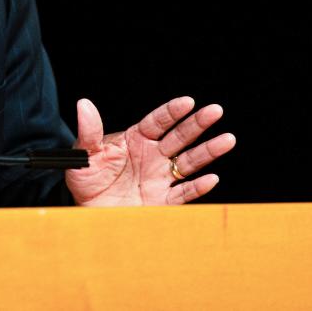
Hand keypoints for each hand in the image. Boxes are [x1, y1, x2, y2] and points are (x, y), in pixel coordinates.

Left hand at [64, 96, 234, 205]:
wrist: (87, 210)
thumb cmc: (86, 177)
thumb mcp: (85, 154)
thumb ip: (89, 131)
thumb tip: (84, 104)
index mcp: (136, 139)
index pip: (157, 122)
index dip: (172, 112)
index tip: (187, 101)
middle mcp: (152, 156)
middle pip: (179, 137)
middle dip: (197, 124)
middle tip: (215, 111)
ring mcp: (160, 177)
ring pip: (188, 162)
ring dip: (208, 152)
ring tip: (227, 139)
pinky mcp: (162, 200)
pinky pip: (183, 193)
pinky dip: (197, 187)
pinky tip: (211, 178)